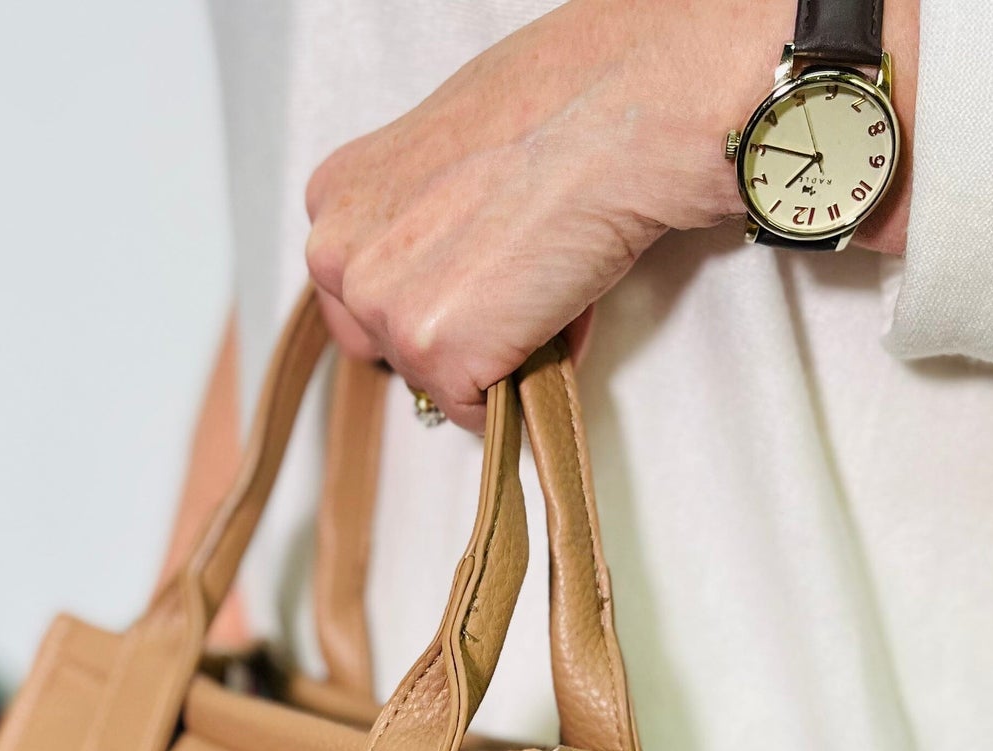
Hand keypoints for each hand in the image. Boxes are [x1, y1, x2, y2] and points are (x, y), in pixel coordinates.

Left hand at [305, 0, 916, 429]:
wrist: (655, 97)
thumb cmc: (588, 102)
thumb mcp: (467, 148)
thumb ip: (427, 219)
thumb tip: (432, 311)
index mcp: (338, 193)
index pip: (361, 307)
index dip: (440, 300)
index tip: (497, 263)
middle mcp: (336, 246)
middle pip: (388, 359)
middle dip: (461, 336)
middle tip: (534, 264)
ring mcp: (379, 300)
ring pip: (436, 389)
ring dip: (505, 350)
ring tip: (555, 270)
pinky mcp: (432, 347)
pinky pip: (476, 411)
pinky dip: (532, 373)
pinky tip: (565, 301)